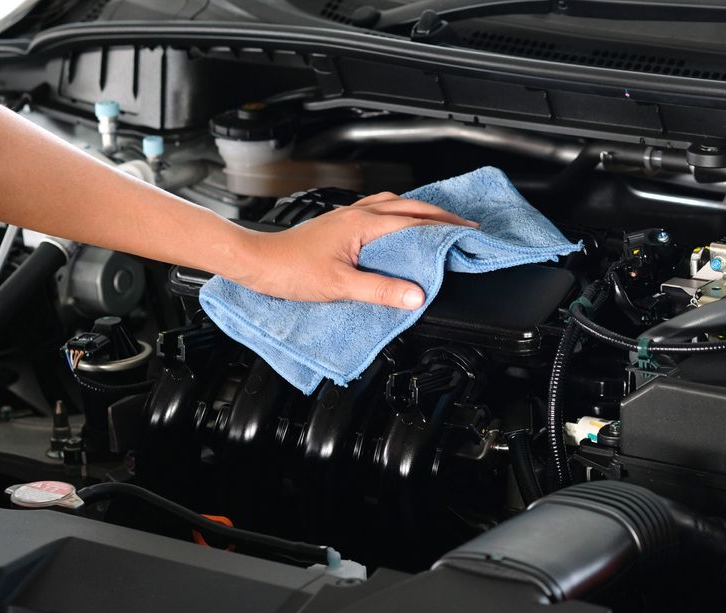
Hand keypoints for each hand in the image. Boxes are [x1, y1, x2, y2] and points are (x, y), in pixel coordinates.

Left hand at [224, 192, 476, 308]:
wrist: (258, 263)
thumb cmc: (291, 270)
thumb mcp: (341, 286)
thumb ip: (381, 290)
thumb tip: (416, 294)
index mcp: (363, 224)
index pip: (415, 223)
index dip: (444, 228)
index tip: (467, 234)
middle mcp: (357, 214)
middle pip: (409, 206)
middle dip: (440, 214)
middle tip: (464, 225)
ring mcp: (348, 216)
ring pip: (394, 204)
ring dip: (419, 210)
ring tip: (439, 221)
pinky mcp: (340, 224)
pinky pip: (378, 210)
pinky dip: (398, 214)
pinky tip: (399, 225)